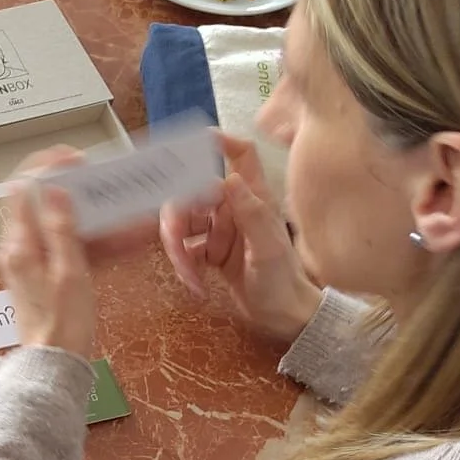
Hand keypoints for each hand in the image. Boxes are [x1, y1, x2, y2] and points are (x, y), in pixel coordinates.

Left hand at [0, 172, 96, 358]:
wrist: (54, 364)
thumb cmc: (62, 325)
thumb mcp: (69, 271)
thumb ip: (60, 227)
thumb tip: (53, 188)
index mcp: (19, 245)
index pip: (20, 188)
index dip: (46, 167)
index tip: (73, 160)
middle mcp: (17, 249)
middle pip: (36, 201)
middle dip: (68, 186)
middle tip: (95, 178)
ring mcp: (28, 260)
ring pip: (53, 221)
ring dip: (82, 212)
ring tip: (111, 206)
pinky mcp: (40, 273)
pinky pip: (62, 243)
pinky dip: (85, 236)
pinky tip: (115, 237)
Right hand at [159, 133, 321, 346]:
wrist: (283, 317)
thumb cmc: (283, 281)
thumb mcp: (268, 249)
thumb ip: (250, 213)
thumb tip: (227, 179)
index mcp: (253, 198)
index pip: (240, 155)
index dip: (220, 142)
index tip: (193, 143)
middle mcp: (234, 208)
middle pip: (192, 194)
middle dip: (177, 220)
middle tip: (176, 248)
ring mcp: (220, 230)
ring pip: (183, 223)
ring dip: (178, 251)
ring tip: (190, 279)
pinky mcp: (209, 252)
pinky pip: (185, 249)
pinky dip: (184, 267)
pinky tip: (197, 286)